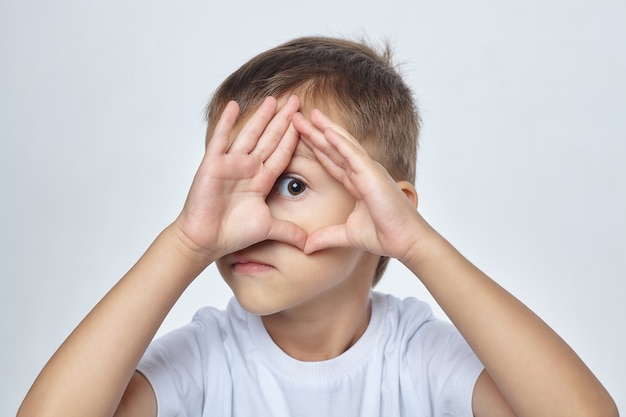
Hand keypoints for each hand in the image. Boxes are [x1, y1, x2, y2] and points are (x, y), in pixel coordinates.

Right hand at [174, 96, 306, 260]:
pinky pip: (221, 139)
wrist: (206, 240)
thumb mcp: (268, 228)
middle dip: (283, 120)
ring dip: (261, 117)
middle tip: (296, 100)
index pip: (282, 153)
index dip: (294, 137)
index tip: (306, 122)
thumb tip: (310, 244)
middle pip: (269, 138)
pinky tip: (234, 105)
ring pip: (249, 134)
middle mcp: (248, 168)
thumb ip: (289, 231)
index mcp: (261, 179)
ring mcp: (230, 164)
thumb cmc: (232, 233)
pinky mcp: (213, 164)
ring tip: (272, 99)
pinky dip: (226, 122)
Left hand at [292, 109, 426, 262]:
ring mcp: (368, 171)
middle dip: (316, 133)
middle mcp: (362, 172)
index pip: (331, 161)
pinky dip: (340, 142)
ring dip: (325, 129)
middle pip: (334, 148)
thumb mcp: (346, 235)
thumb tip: (306, 247)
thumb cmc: (384, 235)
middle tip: (298, 117)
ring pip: (342, 145)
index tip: (301, 136)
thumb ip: (325, 237)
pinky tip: (327, 130)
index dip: (316, 148)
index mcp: (357, 183)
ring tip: (309, 114)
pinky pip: (353, 154)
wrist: (405, 241)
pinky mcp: (373, 175)